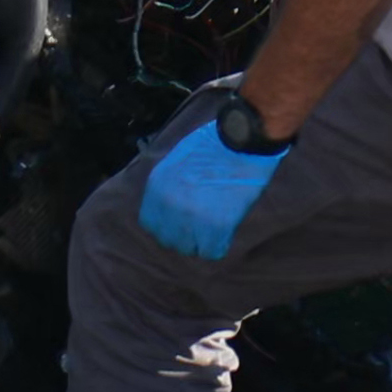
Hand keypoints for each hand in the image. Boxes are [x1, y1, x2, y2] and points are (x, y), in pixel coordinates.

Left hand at [133, 104, 287, 260]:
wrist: (242, 139)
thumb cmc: (214, 144)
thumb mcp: (177, 160)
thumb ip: (169, 186)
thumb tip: (170, 208)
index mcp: (157, 186)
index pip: (149, 223)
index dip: (167, 225)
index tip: (180, 222)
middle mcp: (169, 204)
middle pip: (168, 239)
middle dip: (183, 235)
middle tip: (201, 226)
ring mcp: (191, 217)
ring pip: (189, 248)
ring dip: (201, 241)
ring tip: (214, 227)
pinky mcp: (216, 226)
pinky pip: (211, 251)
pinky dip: (219, 245)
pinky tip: (225, 232)